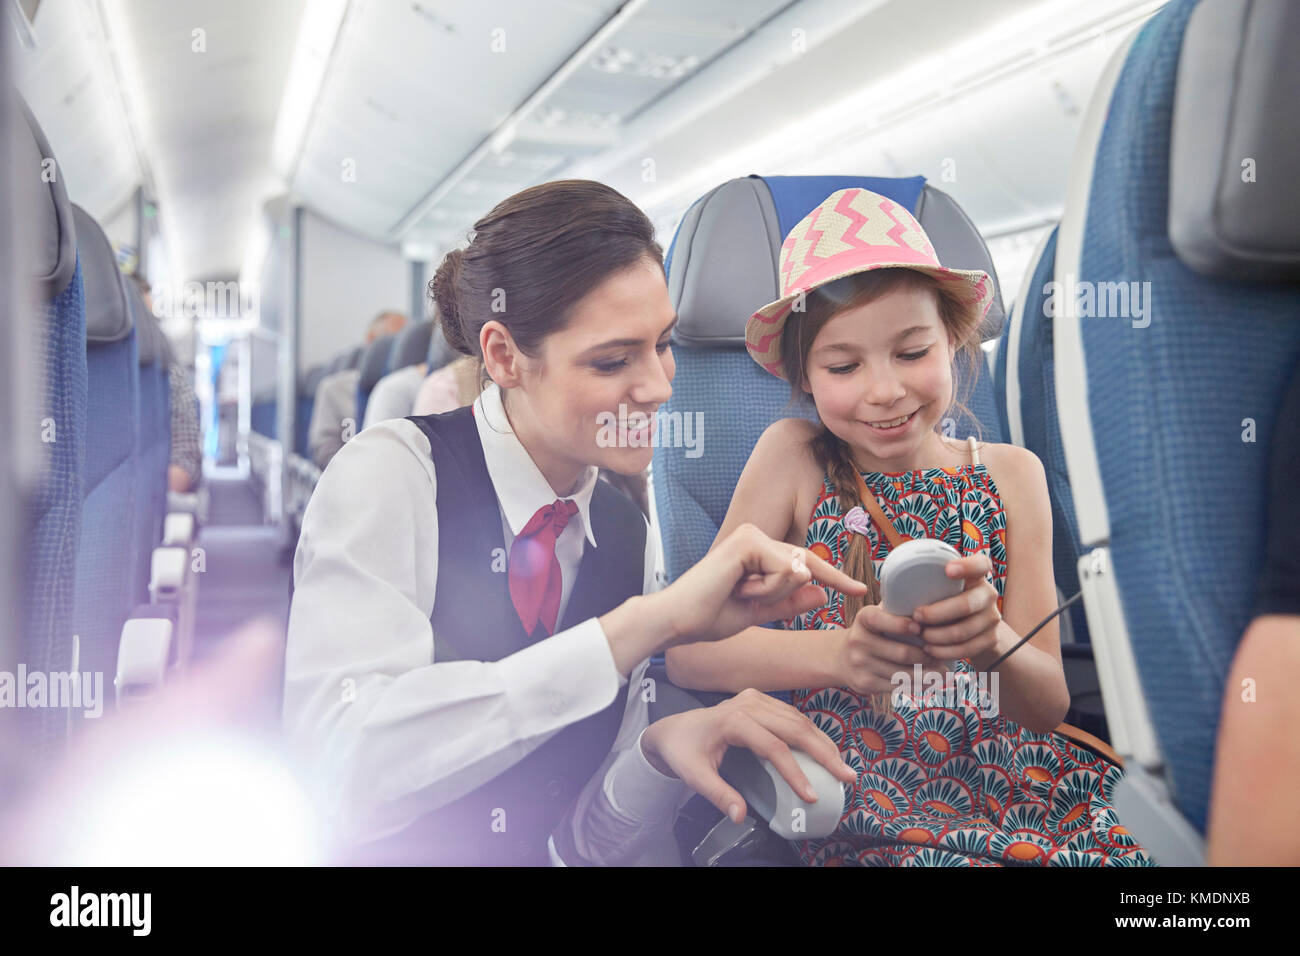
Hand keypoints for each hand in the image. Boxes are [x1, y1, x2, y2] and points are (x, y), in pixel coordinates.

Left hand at [640, 688, 856, 823]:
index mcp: (733, 720)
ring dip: (823, 742)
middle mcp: (749, 704)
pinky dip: (812, 733)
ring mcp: (757, 699)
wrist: (673, 729)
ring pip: (799, 719)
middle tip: (847, 777)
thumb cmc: (683, 752)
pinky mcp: (761, 701)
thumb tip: (740, 817)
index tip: (811, 796)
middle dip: (824, 753)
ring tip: (843, 767)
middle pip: (795, 728)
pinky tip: (825, 751)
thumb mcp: (694, 776)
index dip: (795, 772)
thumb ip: (718, 795)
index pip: (773, 747)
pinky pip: (793, 716)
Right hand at [656, 523, 867, 645]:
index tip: (859, 590)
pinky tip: (738, 588)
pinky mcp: (748, 541)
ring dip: (771, 593)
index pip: (804, 563)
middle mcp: (756, 535)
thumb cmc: (710, 616)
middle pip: (802, 567)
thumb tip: (821, 593)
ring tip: (737, 593)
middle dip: (782, 593)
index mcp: (758, 551)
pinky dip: (766, 588)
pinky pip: (783, 570)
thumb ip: (790, 601)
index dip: (833, 577)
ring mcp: (752, 535)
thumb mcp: (760, 610)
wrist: (680, 620)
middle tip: (741, 596)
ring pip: (794, 570)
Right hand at [838, 606, 945, 694]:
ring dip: (928, 674)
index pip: (879, 619)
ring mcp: (860, 664)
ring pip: (903, 674)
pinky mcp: (865, 683)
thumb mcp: (878, 615)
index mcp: (863, 619)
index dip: (901, 624)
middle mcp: (858, 641)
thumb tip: (933, 598)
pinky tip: (931, 682)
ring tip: (942, 670)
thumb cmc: (873, 632)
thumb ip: (898, 608)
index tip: (920, 628)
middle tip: (942, 654)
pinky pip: (898, 687)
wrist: (842, 657)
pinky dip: (918, 686)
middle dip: (927, 655)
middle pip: (901, 653)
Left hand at [913, 553, 1001, 661]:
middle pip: (967, 604)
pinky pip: (967, 648)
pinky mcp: (992, 639)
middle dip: (937, 613)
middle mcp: (988, 594)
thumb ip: (929, 579)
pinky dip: (945, 651)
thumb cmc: (945, 599)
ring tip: (920, 636)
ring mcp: (992, 617)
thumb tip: (890, 580)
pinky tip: (931, 649)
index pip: (980, 564)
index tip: (947, 570)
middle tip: (916, 616)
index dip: (967, 566)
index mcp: (977, 575)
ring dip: (938, 636)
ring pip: (964, 631)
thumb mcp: (943, 586)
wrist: (975, 627)